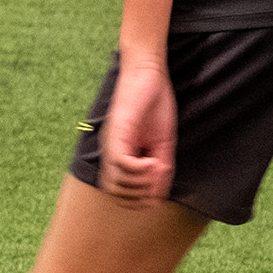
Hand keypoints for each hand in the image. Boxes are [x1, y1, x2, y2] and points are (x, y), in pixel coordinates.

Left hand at [98, 58, 176, 207]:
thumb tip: (160, 194)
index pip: (118, 192)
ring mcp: (113, 142)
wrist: (148, 72)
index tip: (157, 191)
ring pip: (115, 183)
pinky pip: (122, 163)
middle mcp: (111, 151)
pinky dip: (139, 170)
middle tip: (157, 184)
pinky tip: (153, 161)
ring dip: (140, 184)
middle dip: (138, 197)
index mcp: (119, 155)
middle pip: (114, 193)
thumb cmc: (154, 102)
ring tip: (156, 169)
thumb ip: (160, 167)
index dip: (138, 200)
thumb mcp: (162, 142)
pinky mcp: (119, 131)